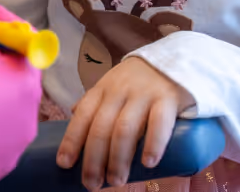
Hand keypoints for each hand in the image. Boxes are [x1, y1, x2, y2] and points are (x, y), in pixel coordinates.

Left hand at [57, 56, 194, 190]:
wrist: (175, 60)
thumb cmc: (137, 82)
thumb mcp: (112, 87)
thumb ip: (96, 102)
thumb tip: (72, 116)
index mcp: (102, 89)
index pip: (83, 115)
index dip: (72, 139)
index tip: (64, 164)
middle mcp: (119, 90)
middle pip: (101, 126)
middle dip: (94, 158)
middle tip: (91, 184)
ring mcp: (144, 94)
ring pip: (125, 128)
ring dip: (118, 158)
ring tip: (116, 181)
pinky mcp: (168, 99)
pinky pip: (159, 123)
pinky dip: (153, 144)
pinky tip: (148, 163)